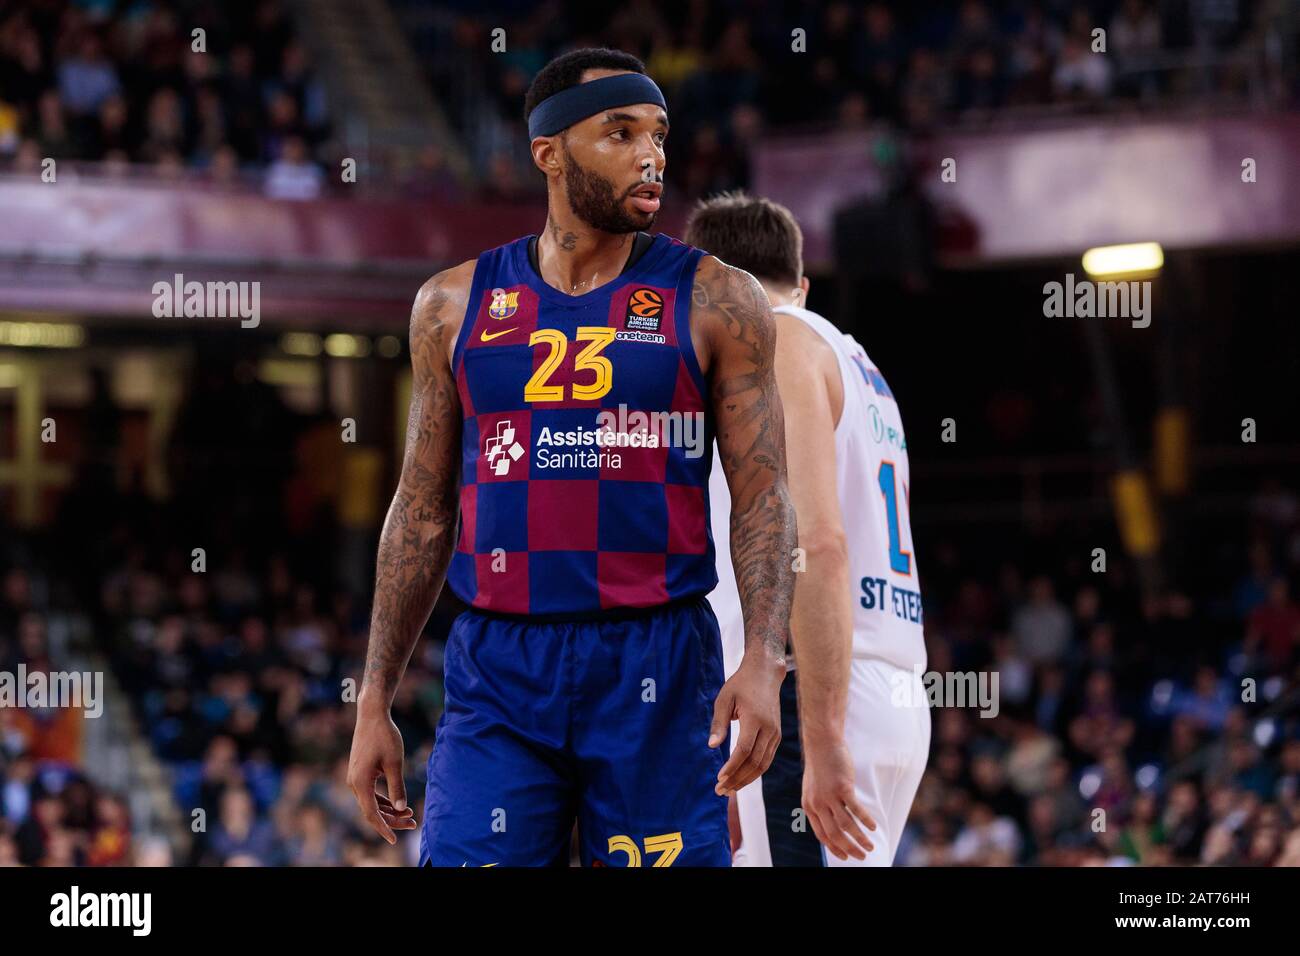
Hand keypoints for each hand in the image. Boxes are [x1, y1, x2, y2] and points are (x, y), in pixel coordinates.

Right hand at [347, 707, 416, 844]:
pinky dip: (383, 800)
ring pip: (371, 802)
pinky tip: (398, 803)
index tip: (394, 840)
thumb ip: (397, 787)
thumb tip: (401, 809)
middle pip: (371, 810)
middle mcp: (354, 783)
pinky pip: (370, 793)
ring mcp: (355, 778)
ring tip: (410, 814)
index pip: (371, 814)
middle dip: (392, 820)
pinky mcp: (359, 773)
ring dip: (389, 810)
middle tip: (413, 823)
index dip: (383, 828)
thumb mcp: (394, 763)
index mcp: (361, 782)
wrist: (372, 715)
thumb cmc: (385, 736)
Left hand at [708, 651, 783, 795]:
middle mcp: (769, 729)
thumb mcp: (724, 699)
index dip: (732, 767)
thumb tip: (712, 746)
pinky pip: (767, 759)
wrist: (765, 674)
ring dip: (746, 779)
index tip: (719, 778)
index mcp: (756, 719)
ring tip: (729, 789)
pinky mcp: (777, 736)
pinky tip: (741, 777)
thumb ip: (718, 723)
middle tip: (720, 790)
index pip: (744, 750)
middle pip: (755, 762)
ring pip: (763, 765)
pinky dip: (754, 771)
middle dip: (737, 779)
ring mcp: (775, 734)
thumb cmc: (741, 685)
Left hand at [802, 735, 875, 860]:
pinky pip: (856, 810)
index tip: (845, 856)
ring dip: (860, 839)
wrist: (822, 743)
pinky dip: (866, 821)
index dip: (834, 848)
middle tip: (862, 856)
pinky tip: (873, 827)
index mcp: (809, 806)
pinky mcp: (843, 787)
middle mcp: (817, 804)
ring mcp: (830, 796)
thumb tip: (832, 821)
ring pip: (846, 826)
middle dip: (849, 849)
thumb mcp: (813, 788)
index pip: (821, 835)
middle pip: (834, 834)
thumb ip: (820, 804)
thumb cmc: (821, 765)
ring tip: (870, 846)